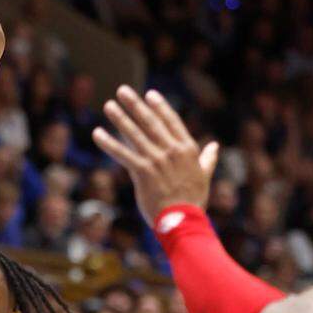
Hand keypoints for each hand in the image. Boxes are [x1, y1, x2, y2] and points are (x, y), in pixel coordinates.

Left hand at [93, 86, 218, 224]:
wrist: (183, 221)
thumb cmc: (193, 201)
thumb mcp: (204, 176)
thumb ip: (207, 159)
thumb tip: (215, 146)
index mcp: (188, 149)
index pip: (172, 121)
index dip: (160, 107)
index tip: (150, 94)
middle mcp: (172, 151)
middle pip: (150, 122)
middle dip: (135, 105)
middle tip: (122, 90)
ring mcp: (157, 160)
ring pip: (135, 134)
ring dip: (120, 118)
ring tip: (108, 105)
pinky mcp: (142, 172)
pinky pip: (122, 154)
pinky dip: (109, 143)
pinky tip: (97, 133)